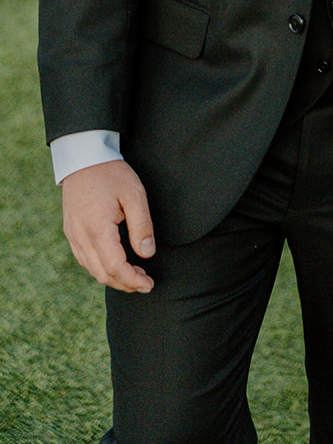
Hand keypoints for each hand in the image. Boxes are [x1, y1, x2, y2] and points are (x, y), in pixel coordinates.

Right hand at [61, 160, 155, 292]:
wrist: (83, 158)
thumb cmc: (111, 173)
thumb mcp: (134, 194)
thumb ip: (142, 226)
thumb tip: (147, 254)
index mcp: (97, 230)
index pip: (115, 268)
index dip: (133, 281)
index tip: (149, 284)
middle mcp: (81, 237)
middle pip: (102, 274)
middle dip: (125, 284)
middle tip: (145, 283)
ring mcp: (73, 236)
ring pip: (92, 269)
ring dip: (113, 277)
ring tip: (135, 275)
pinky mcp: (71, 232)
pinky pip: (84, 259)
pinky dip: (101, 268)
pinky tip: (115, 263)